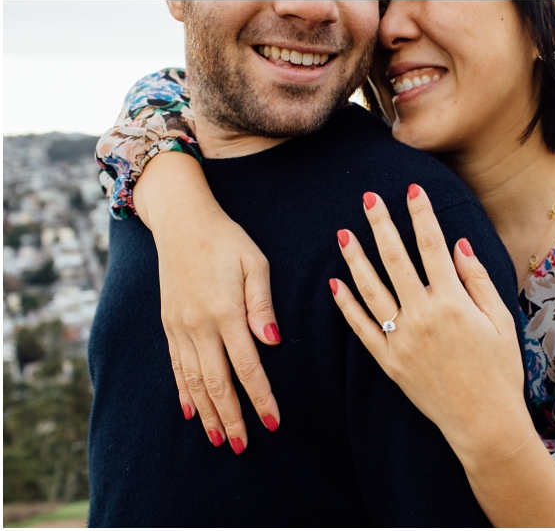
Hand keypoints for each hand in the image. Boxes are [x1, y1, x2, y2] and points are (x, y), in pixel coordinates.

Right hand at [135, 152, 280, 453]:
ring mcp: (180, 327)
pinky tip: (191, 412)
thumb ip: (262, 303)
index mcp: (225, 311)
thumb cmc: (226, 240)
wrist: (181, 222)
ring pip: (194, 381)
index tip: (273, 422)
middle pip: (217, 383)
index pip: (247, 366)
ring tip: (218, 439)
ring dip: (207, 413)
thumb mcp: (254, 261)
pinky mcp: (168, 324)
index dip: (260, 397)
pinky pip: (176, 366)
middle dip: (232, 417)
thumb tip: (272, 341)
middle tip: (242, 446)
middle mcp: (199, 325)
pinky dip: (184, 392)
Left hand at [330, 185, 528, 459]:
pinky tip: (335, 284)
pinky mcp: (388, 361)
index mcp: (452, 301)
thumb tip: (458, 244)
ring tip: (343, 233)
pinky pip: (361, 328)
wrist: (484, 421)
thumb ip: (476, 280)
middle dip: (380, 224)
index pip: (432, 245)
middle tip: (367, 197)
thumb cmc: (499, 370)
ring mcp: (401, 339)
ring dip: (355, 259)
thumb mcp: (500, 320)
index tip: (413, 189)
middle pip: (395, 259)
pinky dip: (346, 306)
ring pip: (370, 289)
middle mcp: (422, 315)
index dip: (421, 213)